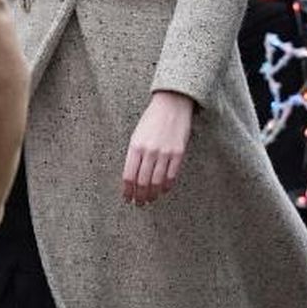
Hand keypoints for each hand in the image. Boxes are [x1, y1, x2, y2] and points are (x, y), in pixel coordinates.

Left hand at [122, 90, 193, 204]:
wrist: (172, 104)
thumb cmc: (152, 119)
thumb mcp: (137, 135)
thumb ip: (134, 155)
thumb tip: (133, 177)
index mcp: (135, 146)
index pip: (129, 176)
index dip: (128, 191)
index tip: (127, 198)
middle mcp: (149, 151)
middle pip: (142, 182)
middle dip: (140, 196)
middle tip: (139, 203)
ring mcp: (165, 152)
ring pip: (157, 182)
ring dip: (153, 194)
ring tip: (151, 199)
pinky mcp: (178, 152)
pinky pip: (171, 175)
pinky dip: (167, 186)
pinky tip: (163, 189)